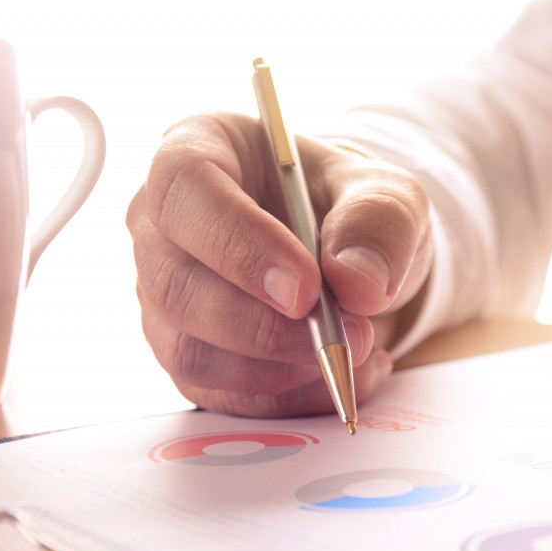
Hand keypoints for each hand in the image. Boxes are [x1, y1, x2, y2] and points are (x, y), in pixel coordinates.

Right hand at [126, 113, 431, 416]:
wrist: (348, 259)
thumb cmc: (350, 209)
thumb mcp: (389, 196)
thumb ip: (380, 224)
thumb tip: (358, 283)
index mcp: (198, 151)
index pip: (184, 190)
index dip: (238, 243)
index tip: (305, 288)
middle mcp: (162, 226)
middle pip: (176, 285)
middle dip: (264, 326)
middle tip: (345, 334)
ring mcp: (165, 296)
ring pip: (188, 351)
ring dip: (278, 368)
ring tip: (354, 353)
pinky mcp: (187, 354)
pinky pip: (217, 394)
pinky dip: (285, 399)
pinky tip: (339, 377)